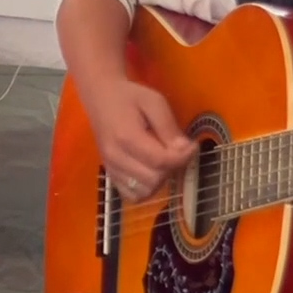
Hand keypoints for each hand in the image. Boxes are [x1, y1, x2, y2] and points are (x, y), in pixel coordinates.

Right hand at [83, 79, 194, 200]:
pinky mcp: (110, 174)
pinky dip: (146, 189)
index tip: (192, 146)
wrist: (100, 97)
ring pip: (144, 191)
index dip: (183, 157)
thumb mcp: (154, 101)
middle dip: (172, 167)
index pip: (161, 160)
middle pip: (154, 179)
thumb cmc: (129, 96)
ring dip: (160, 180)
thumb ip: (169, 127)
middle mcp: (116, 157)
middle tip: (178, 151)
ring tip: (164, 161)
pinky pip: (132, 196)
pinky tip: (151, 172)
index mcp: (127, 137)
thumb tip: (185, 149)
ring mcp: (111, 168)